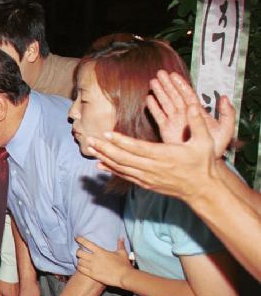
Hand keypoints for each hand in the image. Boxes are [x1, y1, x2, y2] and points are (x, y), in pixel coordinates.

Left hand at [75, 236, 131, 288]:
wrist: (124, 277)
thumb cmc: (124, 264)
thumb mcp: (122, 253)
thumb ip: (120, 244)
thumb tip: (121, 237)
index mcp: (100, 251)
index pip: (86, 243)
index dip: (80, 239)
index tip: (77, 238)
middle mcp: (94, 258)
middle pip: (79, 253)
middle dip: (78, 251)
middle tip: (80, 252)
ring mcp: (92, 267)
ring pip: (79, 262)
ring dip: (79, 260)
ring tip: (81, 260)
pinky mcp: (92, 275)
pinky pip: (81, 270)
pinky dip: (80, 267)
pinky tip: (81, 267)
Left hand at [88, 103, 218, 200]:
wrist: (203, 190)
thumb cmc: (203, 163)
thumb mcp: (205, 142)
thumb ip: (198, 122)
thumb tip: (192, 105)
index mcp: (165, 156)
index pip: (137, 148)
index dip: (120, 141)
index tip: (106, 133)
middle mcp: (153, 168)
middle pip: (123, 158)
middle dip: (104, 149)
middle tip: (89, 139)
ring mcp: (148, 177)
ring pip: (121, 168)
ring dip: (104, 157)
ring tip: (90, 148)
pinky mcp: (146, 184)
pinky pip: (125, 176)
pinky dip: (111, 169)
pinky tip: (100, 164)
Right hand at [157, 71, 233, 156]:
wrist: (202, 161)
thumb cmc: (215, 147)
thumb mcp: (226, 129)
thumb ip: (227, 114)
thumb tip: (225, 98)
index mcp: (197, 112)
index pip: (187, 94)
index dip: (180, 84)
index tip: (173, 75)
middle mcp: (184, 114)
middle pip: (174, 96)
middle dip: (167, 84)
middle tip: (160, 73)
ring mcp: (174, 121)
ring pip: (166, 103)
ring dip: (159, 93)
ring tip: (153, 82)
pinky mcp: (166, 130)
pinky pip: (159, 116)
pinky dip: (154, 107)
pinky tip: (149, 99)